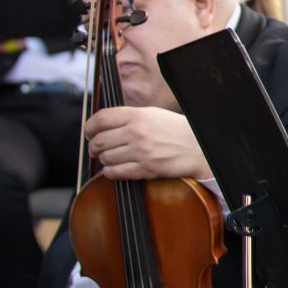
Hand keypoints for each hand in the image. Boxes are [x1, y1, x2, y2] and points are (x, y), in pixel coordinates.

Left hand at [84, 106, 208, 180]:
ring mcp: (141, 151)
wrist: (198, 148)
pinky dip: (110, 172)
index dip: (89, 127)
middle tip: (96, 149)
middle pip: (99, 140)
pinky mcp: (146, 169)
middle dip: (93, 147)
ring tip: (109, 158)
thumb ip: (127, 117)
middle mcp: (137, 132)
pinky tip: (114, 169)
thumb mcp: (152, 114)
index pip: (100, 119)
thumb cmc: (175, 130)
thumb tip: (101, 124)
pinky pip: (115, 173)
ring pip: (105, 158)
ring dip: (104, 160)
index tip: (89, 132)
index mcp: (137, 115)